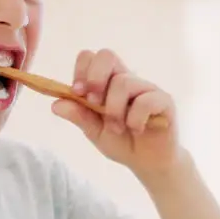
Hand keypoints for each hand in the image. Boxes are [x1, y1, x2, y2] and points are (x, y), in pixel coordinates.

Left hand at [52, 48, 181, 175]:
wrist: (148, 163)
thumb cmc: (122, 142)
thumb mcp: (94, 131)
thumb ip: (79, 116)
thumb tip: (56, 104)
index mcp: (107, 82)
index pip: (91, 58)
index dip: (81, 71)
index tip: (78, 93)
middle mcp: (127, 79)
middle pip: (106, 55)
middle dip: (94, 78)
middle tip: (93, 103)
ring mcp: (146, 88)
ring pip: (123, 82)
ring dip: (114, 110)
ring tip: (117, 128)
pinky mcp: (163, 101)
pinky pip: (145, 100)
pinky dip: (135, 119)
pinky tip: (137, 129)